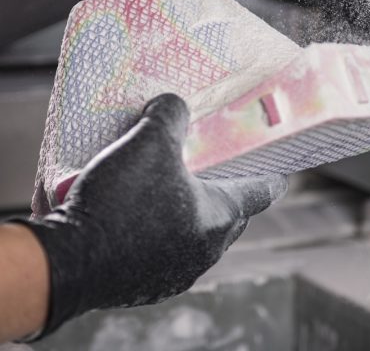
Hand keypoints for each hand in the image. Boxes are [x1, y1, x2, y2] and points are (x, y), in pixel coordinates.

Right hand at [15, 94, 287, 338]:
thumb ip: (169, 115)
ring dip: (192, 211)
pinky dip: (165, 230)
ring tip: (173, 186)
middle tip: (218, 168)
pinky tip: (141, 213)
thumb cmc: (118, 202)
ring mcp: (175, 272)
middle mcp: (203, 251)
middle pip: (230, 215)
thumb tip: (173, 104)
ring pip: (197, 235)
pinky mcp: (147, 284)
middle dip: (228, 191)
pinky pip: (168, 250)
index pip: (260, 193)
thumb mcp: (147, 142)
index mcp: (216, 217)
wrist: (68, 262)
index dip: (272, 176)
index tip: (282, 170)